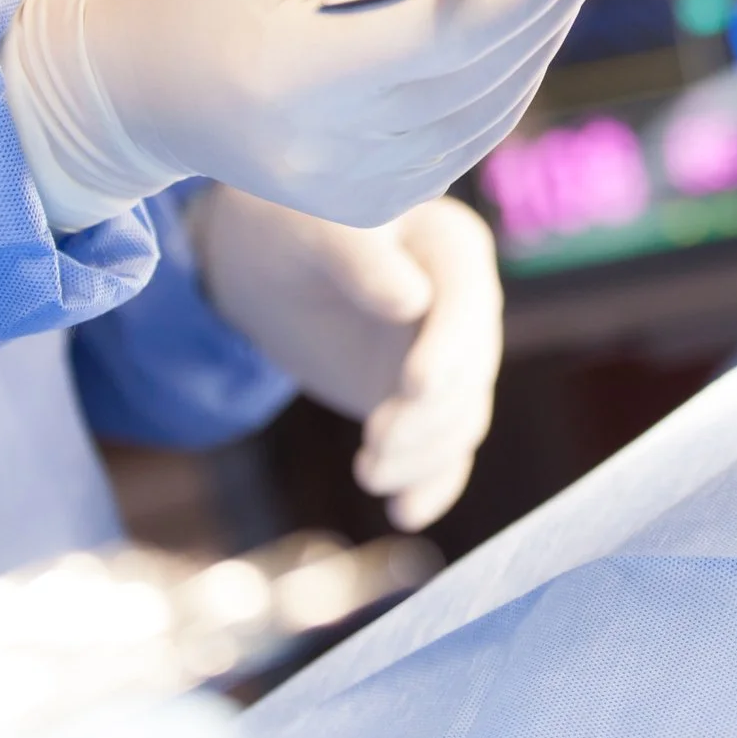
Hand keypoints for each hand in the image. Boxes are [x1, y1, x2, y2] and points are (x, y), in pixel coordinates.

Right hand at [2, 0, 610, 230]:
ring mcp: (358, 191)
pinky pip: (476, 129)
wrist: (138, 90)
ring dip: (541, 28)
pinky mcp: (379, 203)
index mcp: (289, 78)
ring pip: (496, 103)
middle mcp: (329, 153)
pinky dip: (509, 68)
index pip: (446, 33)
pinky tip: (517, 15)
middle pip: (484, 68)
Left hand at [193, 188, 501, 532]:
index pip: (468, 302)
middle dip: (428, 414)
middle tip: (375, 443)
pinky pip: (443, 450)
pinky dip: (431, 484)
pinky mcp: (423, 404)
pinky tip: (404, 512)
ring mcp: (449, 359)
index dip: (448, 346)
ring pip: (460, 418)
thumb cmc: (290, 225)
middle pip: (472, 371)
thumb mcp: (315, 228)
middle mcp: (466, 306)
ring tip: (368, 473)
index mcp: (452, 247)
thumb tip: (410, 301)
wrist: (264, 265)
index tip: (413, 386)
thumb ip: (361, 258)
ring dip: (422, 454)